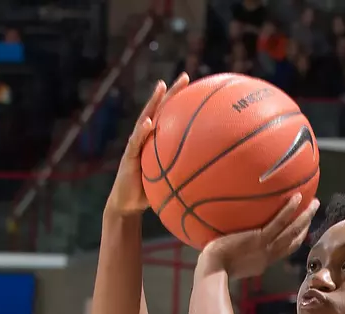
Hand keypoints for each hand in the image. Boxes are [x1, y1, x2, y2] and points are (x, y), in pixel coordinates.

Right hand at [104, 73, 188, 217]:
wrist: (128, 206)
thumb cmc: (151, 195)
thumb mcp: (172, 183)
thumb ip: (187, 176)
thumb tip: (216, 180)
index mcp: (157, 142)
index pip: (171, 118)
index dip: (182, 103)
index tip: (199, 88)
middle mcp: (146, 139)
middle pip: (159, 110)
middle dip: (170, 92)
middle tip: (185, 77)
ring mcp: (136, 145)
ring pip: (145, 118)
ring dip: (153, 102)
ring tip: (161, 86)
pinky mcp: (128, 156)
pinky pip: (135, 142)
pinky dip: (142, 131)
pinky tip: (148, 123)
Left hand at [199, 193, 319, 279]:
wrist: (213, 270)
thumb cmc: (215, 265)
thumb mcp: (233, 263)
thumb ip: (238, 253)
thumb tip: (233, 241)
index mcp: (264, 261)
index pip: (285, 249)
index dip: (297, 238)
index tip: (303, 227)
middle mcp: (270, 255)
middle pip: (295, 239)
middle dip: (306, 225)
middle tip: (313, 210)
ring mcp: (267, 247)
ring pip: (292, 231)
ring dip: (306, 216)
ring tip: (314, 203)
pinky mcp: (260, 239)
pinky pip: (279, 222)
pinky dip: (289, 210)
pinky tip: (297, 197)